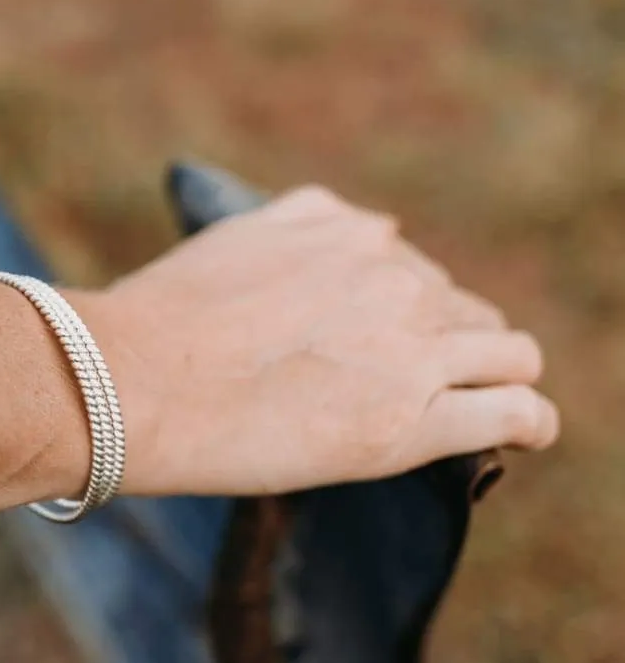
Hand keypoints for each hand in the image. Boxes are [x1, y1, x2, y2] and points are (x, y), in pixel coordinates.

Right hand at [71, 186, 558, 497]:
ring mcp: (409, 342)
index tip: (386, 341)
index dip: (401, 309)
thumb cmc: (155, 324)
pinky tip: (524, 434)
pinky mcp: (414, 417)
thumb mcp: (227, 244)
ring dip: (497, 374)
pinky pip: (516, 410)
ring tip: (484, 404)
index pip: (404, 265)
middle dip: (445, 341)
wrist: (133, 383)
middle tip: (415, 382)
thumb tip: (309, 252)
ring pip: (506, 351)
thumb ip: (282, 236)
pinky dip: (529, 422)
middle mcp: (387, 272)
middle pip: (457, 306)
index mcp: (340, 229)